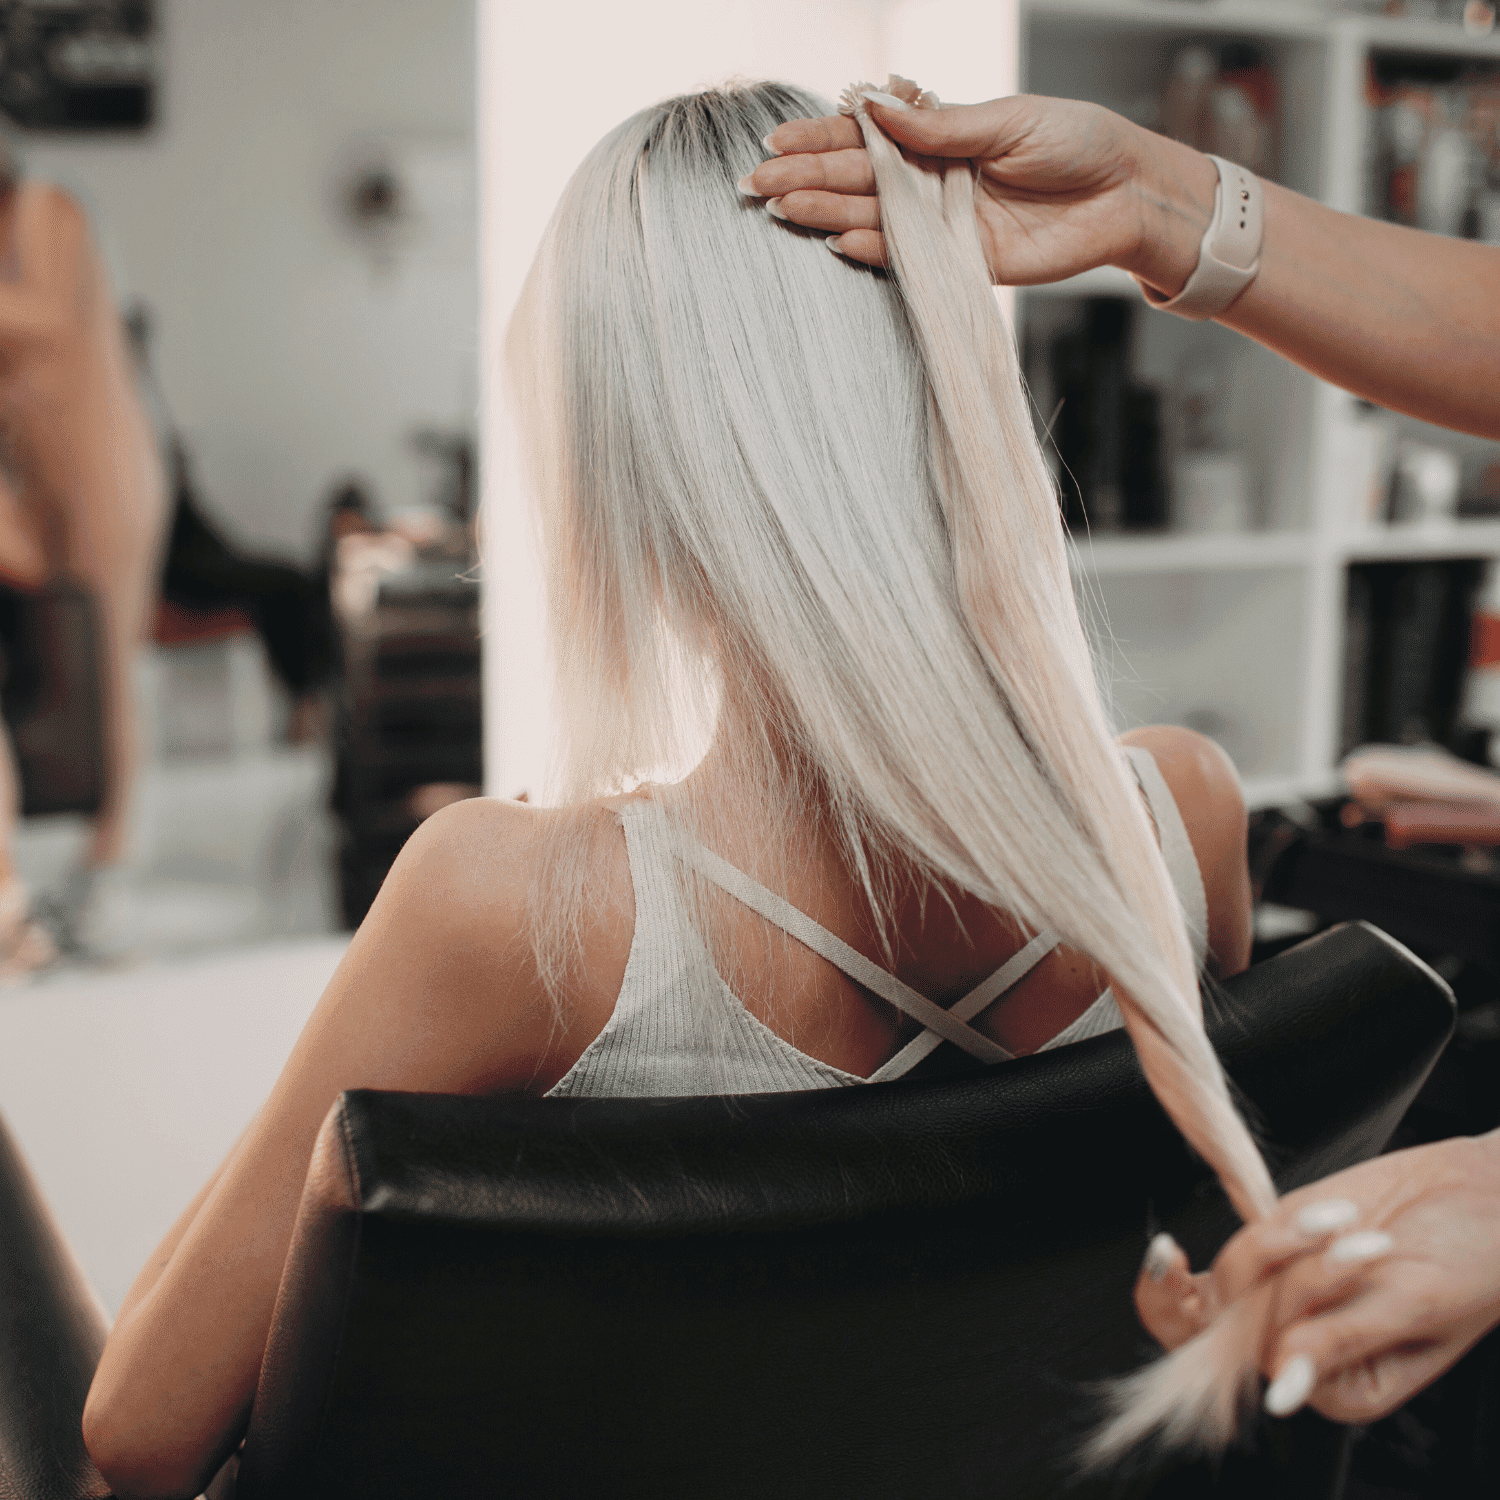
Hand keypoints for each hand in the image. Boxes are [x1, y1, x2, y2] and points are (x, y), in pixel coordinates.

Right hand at [745, 92, 1215, 294]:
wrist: (1126, 195)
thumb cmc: (1077, 142)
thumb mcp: (1009, 120)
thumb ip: (940, 125)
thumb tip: (873, 104)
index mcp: (940, 134)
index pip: (867, 134)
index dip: (820, 136)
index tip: (775, 140)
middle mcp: (933, 179)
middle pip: (858, 178)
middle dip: (806, 177)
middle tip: (757, 182)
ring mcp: (943, 222)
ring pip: (873, 217)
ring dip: (827, 214)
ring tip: (784, 210)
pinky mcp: (961, 262)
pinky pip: (908, 259)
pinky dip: (874, 251)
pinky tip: (838, 242)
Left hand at [1134, 1130, 1499, 1423]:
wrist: (1487, 1198)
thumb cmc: (1473, 1263)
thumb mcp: (1414, 1307)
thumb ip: (1341, 1343)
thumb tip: (1279, 1392)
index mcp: (1334, 1388)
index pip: (1242, 1368)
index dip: (1212, 1322)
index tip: (1186, 1270)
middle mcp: (1302, 1345)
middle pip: (1223, 1322)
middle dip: (1264, 1273)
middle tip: (1324, 1243)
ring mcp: (1290, 1291)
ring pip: (1234, 1273)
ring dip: (1286, 1241)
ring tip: (1352, 1225)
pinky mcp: (1288, 1241)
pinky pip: (1250, 1236)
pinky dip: (1279, 1224)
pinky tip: (1333, 1215)